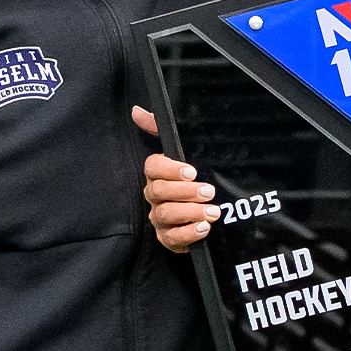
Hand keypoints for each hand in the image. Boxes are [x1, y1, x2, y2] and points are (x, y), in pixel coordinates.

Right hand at [133, 106, 218, 252]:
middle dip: (185, 192)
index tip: (191, 171)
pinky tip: (205, 227)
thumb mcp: (182, 152)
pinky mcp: (169, 239)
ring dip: (191, 212)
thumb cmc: (192, 179)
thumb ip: (160, 130)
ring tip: (213, 211)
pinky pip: (173, 238)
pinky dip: (189, 233)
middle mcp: (154, 197)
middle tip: (208, 191)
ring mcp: (159, 219)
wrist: (207, 212)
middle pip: (159, 192)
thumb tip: (137, 111)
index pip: (152, 168)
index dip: (170, 169)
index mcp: (156, 175)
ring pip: (166, 215)